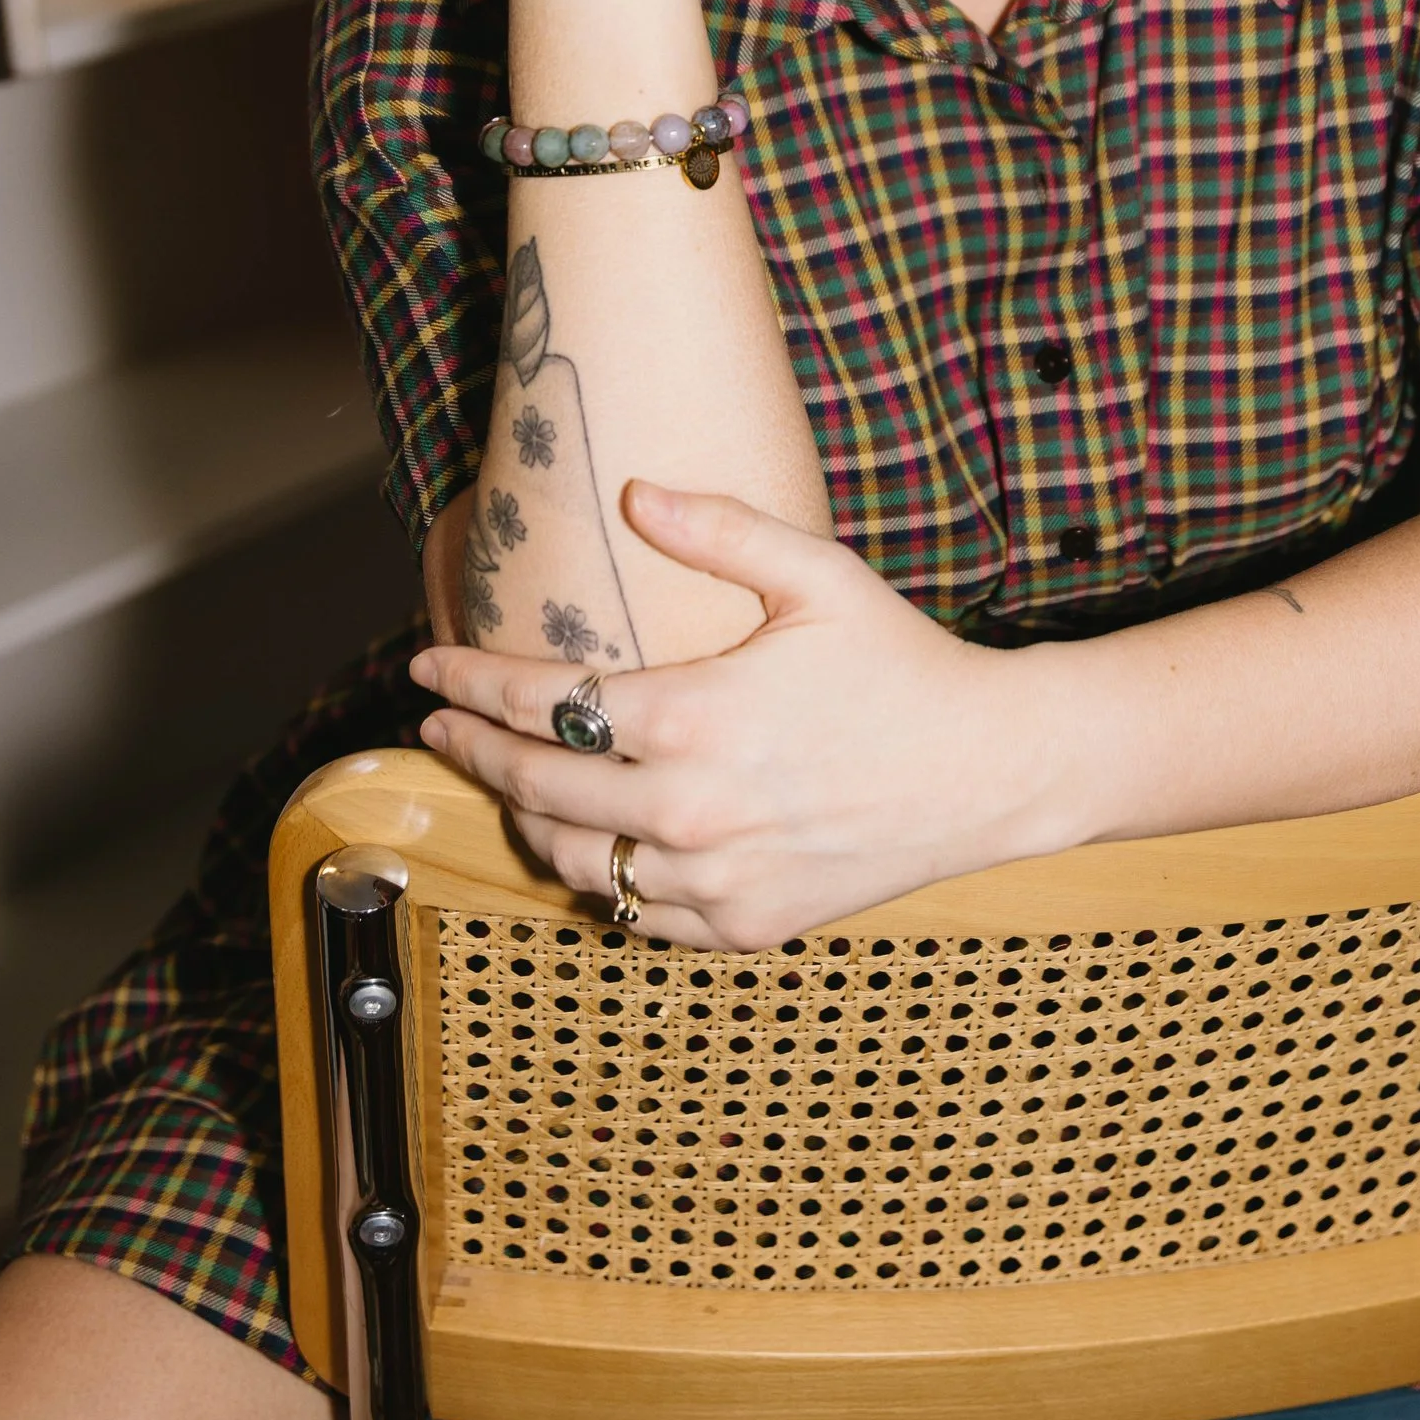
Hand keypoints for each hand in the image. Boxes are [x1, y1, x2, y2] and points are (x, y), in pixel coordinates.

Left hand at [408, 480, 1071, 948]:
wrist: (992, 771)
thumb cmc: (905, 665)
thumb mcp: (820, 577)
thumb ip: (720, 531)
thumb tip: (634, 495)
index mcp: (697, 718)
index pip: (543, 704)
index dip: (470, 682)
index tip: (427, 668)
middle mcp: (692, 811)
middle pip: (535, 786)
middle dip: (470, 748)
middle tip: (438, 722)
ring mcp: (715, 880)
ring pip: (572, 860)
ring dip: (521, 819)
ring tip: (504, 778)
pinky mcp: (743, 925)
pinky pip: (634, 911)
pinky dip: (595, 876)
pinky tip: (585, 841)